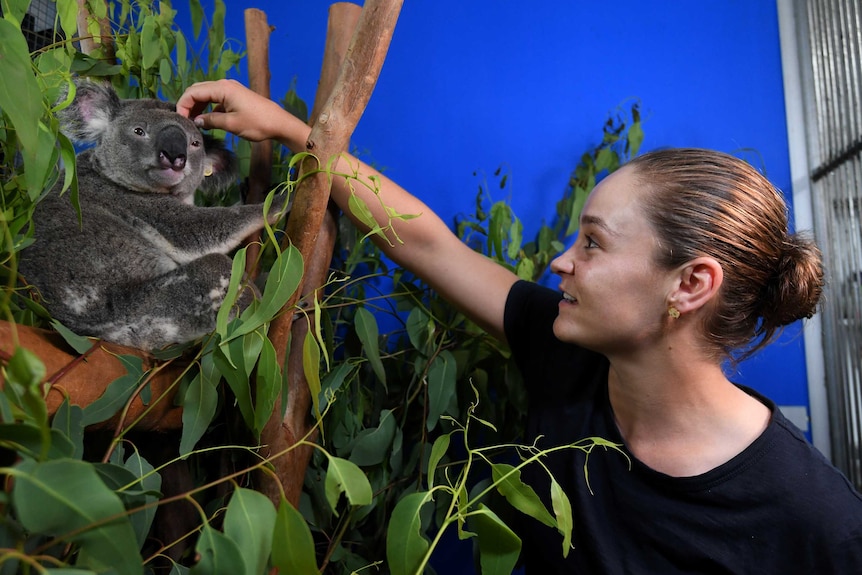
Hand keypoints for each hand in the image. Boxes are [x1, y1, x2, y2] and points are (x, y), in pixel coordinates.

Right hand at [176, 79, 305, 143]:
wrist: (279, 123)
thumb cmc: (257, 123)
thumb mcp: (231, 124)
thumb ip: (211, 121)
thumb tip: (196, 121)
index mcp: (222, 88)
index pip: (193, 92)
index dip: (183, 105)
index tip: (180, 119)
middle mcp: (224, 85)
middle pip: (197, 90)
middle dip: (188, 104)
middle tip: (184, 121)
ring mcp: (230, 90)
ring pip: (205, 94)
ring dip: (197, 106)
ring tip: (193, 122)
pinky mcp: (235, 97)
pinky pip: (215, 100)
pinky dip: (207, 108)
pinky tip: (205, 120)